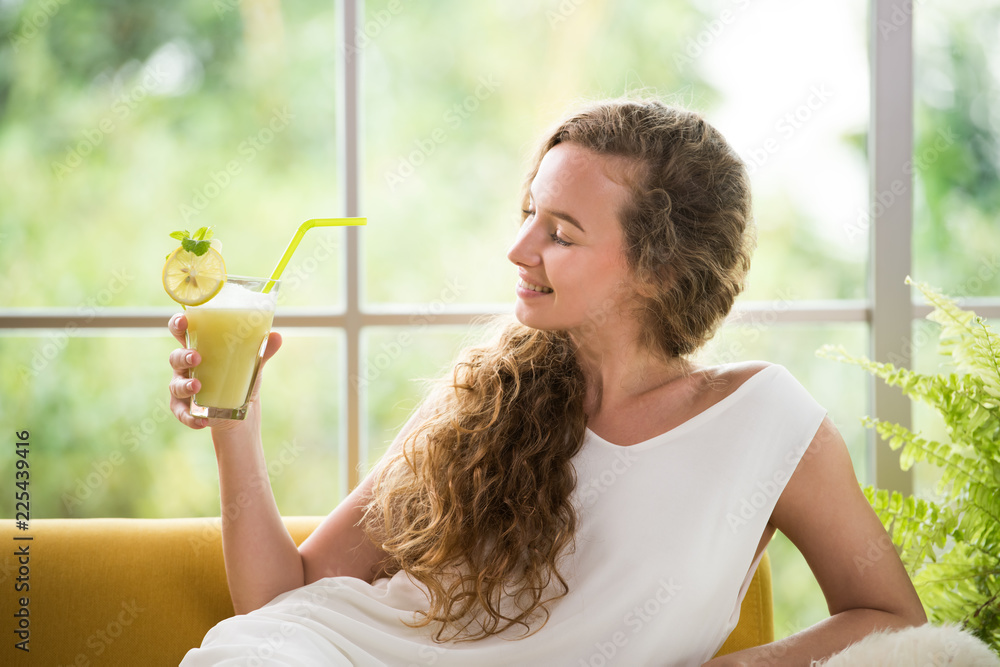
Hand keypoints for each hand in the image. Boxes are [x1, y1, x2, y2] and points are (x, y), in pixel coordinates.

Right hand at [167, 312, 281, 430]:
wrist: (241, 409)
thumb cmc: (240, 376)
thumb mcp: (252, 364)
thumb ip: (262, 350)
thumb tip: (277, 336)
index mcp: (198, 349)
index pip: (182, 332)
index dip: (178, 324)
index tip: (184, 320)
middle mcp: (185, 367)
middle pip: (175, 358)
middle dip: (183, 356)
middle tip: (196, 358)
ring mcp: (181, 387)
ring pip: (176, 385)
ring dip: (185, 386)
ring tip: (197, 387)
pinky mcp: (184, 408)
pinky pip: (182, 413)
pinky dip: (190, 417)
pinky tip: (202, 420)